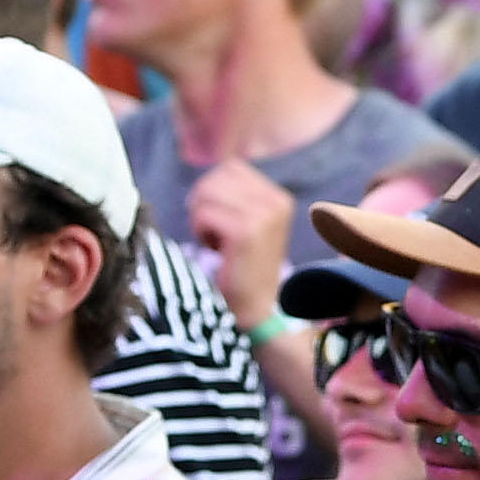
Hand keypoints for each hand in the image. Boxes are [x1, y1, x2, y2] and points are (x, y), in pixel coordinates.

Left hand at [190, 160, 293, 324]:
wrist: (257, 311)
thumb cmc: (243, 270)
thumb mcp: (248, 224)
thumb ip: (235, 197)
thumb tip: (208, 175)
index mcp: (279, 198)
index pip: (230, 168)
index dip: (213, 192)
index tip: (221, 223)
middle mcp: (276, 202)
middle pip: (216, 177)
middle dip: (203, 203)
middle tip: (213, 234)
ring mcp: (263, 216)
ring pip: (207, 193)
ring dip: (200, 217)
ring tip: (215, 242)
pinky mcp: (246, 232)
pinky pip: (204, 213)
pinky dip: (200, 231)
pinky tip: (215, 250)